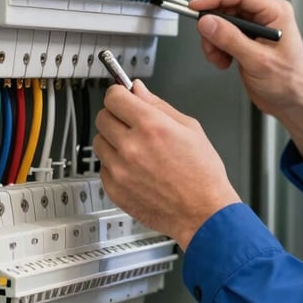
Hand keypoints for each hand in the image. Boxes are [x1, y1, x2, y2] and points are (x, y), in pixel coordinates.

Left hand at [93, 81, 240, 249]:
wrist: (203, 213)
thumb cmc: (202, 174)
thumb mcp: (190, 128)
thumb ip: (159, 105)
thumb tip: (138, 89)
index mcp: (151, 126)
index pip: (114, 97)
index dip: (120, 94)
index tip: (124, 97)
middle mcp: (131, 146)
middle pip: (102, 116)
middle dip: (116, 116)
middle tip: (132, 124)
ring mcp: (119, 170)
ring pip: (99, 141)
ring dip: (113, 141)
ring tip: (136, 150)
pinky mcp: (114, 189)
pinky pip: (103, 166)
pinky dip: (115, 164)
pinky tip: (136, 169)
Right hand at [191, 0, 302, 157]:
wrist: (294, 104)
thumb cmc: (290, 83)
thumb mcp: (257, 60)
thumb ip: (231, 39)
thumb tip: (208, 22)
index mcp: (275, 12)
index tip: (196, 7)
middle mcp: (266, 17)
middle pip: (227, 8)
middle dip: (213, 26)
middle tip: (208, 43)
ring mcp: (255, 29)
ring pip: (222, 23)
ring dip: (214, 41)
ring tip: (219, 58)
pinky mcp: (247, 41)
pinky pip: (223, 36)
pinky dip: (218, 48)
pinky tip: (224, 62)